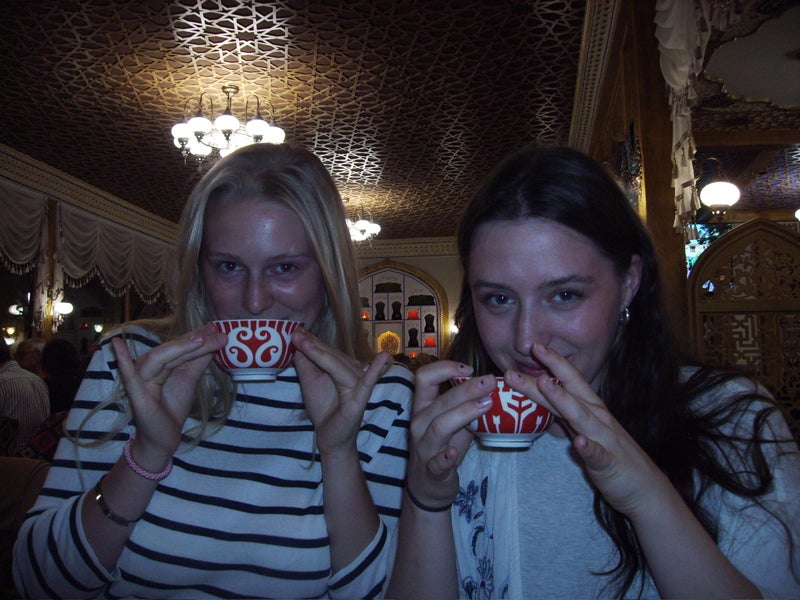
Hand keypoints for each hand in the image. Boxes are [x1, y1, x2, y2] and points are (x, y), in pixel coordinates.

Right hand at [111, 323, 226, 469]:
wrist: (165, 437)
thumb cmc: (173, 406)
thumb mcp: (190, 380)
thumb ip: (199, 360)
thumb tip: (215, 339)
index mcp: (162, 362)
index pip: (179, 345)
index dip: (196, 336)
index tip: (215, 327)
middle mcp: (149, 366)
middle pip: (172, 350)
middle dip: (195, 341)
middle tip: (216, 333)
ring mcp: (141, 379)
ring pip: (159, 358)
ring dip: (179, 347)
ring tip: (199, 339)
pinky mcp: (136, 395)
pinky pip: (129, 377)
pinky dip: (122, 361)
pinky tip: (117, 345)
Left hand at [291, 328, 387, 455]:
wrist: (329, 437)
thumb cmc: (323, 408)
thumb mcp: (309, 382)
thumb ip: (305, 363)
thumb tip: (298, 340)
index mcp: (341, 367)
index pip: (327, 351)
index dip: (311, 341)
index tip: (295, 330)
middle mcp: (352, 372)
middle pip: (332, 355)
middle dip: (313, 345)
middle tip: (295, 333)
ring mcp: (358, 384)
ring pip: (339, 365)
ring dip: (322, 353)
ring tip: (305, 342)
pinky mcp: (360, 399)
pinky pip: (367, 383)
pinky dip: (375, 371)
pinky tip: (383, 357)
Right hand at [405, 361, 492, 508]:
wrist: (427, 487)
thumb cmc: (442, 448)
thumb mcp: (453, 423)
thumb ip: (466, 406)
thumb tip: (493, 387)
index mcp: (423, 407)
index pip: (424, 377)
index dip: (445, 368)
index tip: (470, 368)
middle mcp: (419, 423)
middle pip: (439, 400)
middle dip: (466, 388)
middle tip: (490, 381)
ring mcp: (423, 447)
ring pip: (439, 426)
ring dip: (463, 413)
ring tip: (487, 405)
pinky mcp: (431, 470)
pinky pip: (436, 463)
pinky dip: (445, 457)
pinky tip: (454, 453)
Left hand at [506, 343, 668, 518]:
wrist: (646, 490)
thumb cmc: (613, 458)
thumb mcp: (585, 432)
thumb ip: (567, 417)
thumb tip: (544, 400)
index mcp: (591, 410)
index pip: (570, 381)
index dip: (553, 363)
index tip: (535, 346)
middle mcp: (597, 419)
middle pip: (571, 390)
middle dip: (551, 370)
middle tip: (533, 349)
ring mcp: (603, 440)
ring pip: (580, 416)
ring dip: (563, 399)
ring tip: (546, 384)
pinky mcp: (608, 464)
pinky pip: (598, 455)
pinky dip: (589, 448)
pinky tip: (580, 443)